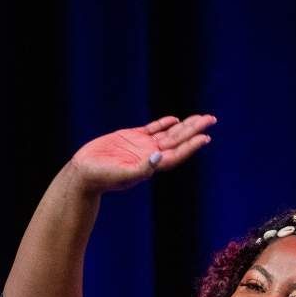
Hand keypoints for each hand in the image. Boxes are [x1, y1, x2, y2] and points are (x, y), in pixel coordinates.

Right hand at [68, 113, 215, 193]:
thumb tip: (158, 157)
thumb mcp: (122, 175)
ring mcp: (141, 146)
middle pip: (178, 141)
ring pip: (169, 134)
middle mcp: (150, 155)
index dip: (191, 146)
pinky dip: (164, 124)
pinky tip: (175, 120)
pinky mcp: (130, 137)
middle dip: (195, 130)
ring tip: (201, 118)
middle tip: (211, 119)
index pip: (177, 154)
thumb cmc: (101, 178)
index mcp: (151, 166)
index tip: (205, 137)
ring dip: (185, 126)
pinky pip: (152, 129)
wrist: (83, 173)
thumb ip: (141, 169)